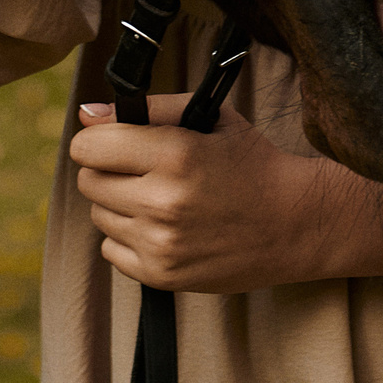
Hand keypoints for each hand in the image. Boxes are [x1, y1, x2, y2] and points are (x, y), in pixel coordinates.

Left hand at [69, 94, 335, 293]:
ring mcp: (161, 244)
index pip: (88, 146)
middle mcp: (163, 202)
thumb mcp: (209, 117)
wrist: (294, 223)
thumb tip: (88, 113)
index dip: (98, 138)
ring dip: (119, 203)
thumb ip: (147, 107)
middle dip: (109, 169)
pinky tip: (163, 226)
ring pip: (98, 215)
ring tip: (159, 197)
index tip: (115, 140)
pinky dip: (129, 237)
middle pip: (88, 181)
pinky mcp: (162, 275)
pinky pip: (111, 250)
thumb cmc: (251, 163)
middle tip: (144, 168)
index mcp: (175, 155)